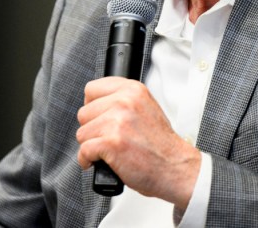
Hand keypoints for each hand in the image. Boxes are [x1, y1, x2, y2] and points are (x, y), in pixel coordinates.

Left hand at [76, 76, 200, 209]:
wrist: (175, 167)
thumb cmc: (160, 143)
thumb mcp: (146, 107)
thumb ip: (124, 100)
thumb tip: (97, 104)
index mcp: (133, 90)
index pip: (92, 89)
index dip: (92, 106)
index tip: (98, 117)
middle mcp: (124, 101)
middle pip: (84, 113)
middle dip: (92, 129)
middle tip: (108, 138)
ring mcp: (117, 122)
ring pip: (82, 133)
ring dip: (91, 145)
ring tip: (109, 150)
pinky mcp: (111, 143)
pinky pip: (83, 151)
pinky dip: (88, 160)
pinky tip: (101, 162)